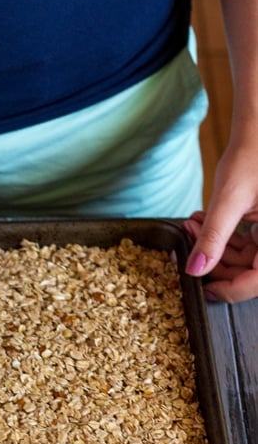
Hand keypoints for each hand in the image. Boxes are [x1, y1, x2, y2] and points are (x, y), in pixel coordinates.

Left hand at [182, 141, 257, 301]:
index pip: (256, 283)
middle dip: (216, 262)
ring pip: (246, 260)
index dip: (229, 290)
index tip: (203, 287)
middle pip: (250, 273)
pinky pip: (248, 245)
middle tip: (191, 244)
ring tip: (193, 224)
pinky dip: (225, 238)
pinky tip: (203, 221)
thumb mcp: (230, 198)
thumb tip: (194, 271)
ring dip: (216, 248)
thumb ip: (213, 238)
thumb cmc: (254, 153)